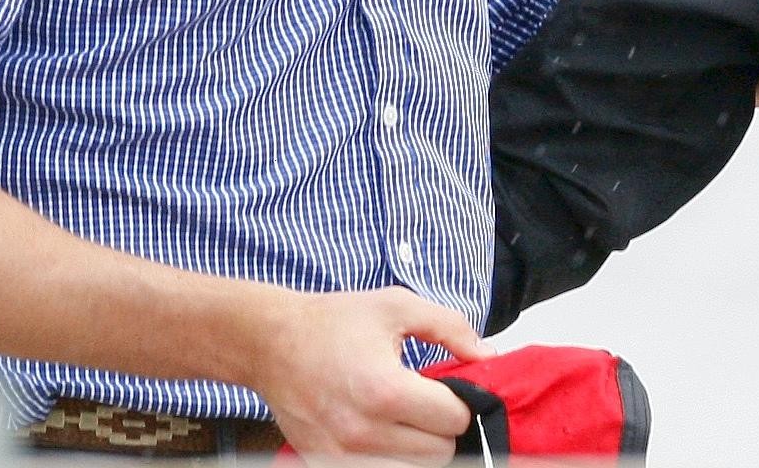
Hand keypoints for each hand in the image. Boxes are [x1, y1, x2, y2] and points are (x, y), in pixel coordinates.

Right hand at [252, 286, 487, 466]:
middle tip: (426, 403)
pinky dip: (390, 460)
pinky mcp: (325, 464)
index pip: (454, 420)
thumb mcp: (397, 306)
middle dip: (441, 428)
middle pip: (439, 454)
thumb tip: (487, 356)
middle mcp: (363, 432)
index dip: (460, 401)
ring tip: (406, 420)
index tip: (446, 388)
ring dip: (419, 449)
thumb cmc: (334, 322)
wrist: (271, 343)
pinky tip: (384, 434)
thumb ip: (450, 328)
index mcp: (385, 390)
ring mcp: (342, 456)